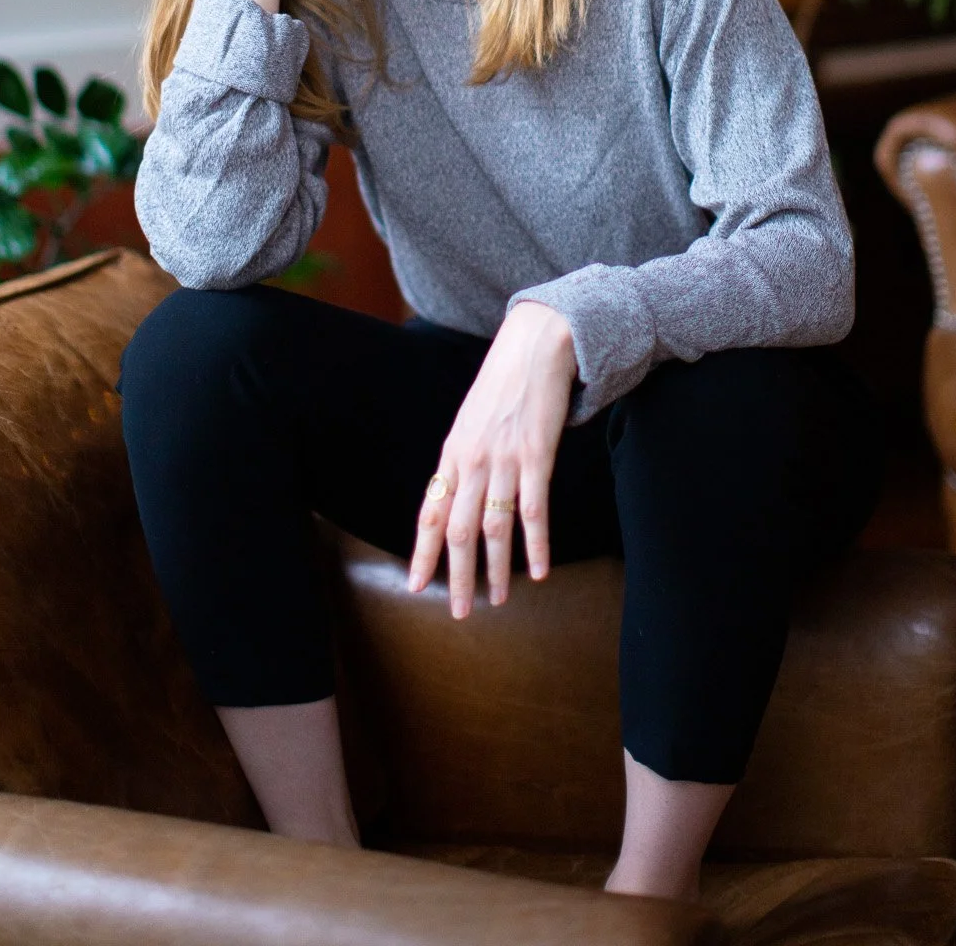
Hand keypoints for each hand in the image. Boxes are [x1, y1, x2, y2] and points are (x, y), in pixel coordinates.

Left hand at [407, 301, 576, 618]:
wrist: (535, 344)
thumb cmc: (503, 382)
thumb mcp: (471, 420)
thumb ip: (464, 457)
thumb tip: (457, 493)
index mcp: (452, 453)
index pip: (431, 512)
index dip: (423, 551)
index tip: (416, 584)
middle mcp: (472, 461)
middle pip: (458, 530)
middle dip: (456, 576)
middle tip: (458, 612)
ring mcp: (504, 460)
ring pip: (493, 528)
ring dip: (495, 570)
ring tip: (498, 601)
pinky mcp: (537, 456)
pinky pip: (533, 512)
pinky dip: (536, 546)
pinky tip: (539, 571)